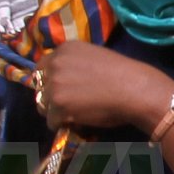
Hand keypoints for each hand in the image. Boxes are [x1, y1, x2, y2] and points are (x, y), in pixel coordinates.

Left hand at [33, 39, 173, 135]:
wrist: (134, 89)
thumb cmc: (123, 73)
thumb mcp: (94, 56)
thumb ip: (75, 63)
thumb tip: (65, 79)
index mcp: (65, 49)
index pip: (42, 66)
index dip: (50, 79)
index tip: (61, 88)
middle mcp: (55, 63)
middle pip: (39, 85)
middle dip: (49, 96)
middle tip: (66, 104)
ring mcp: (55, 84)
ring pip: (42, 104)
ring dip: (55, 111)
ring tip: (72, 114)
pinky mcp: (58, 105)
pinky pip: (51, 121)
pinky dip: (62, 124)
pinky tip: (77, 122)